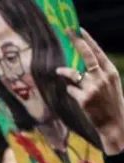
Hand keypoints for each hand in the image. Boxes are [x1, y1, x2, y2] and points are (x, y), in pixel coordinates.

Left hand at [57, 29, 123, 153]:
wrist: (114, 122)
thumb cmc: (109, 103)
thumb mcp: (109, 84)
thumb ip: (98, 74)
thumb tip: (81, 66)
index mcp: (110, 72)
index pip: (98, 52)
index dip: (88, 40)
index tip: (79, 30)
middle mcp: (102, 77)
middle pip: (87, 55)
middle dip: (77, 41)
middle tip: (67, 31)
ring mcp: (93, 88)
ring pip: (73, 74)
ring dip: (64, 71)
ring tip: (59, 70)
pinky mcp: (84, 99)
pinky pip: (71, 90)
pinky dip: (70, 91)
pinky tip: (76, 96)